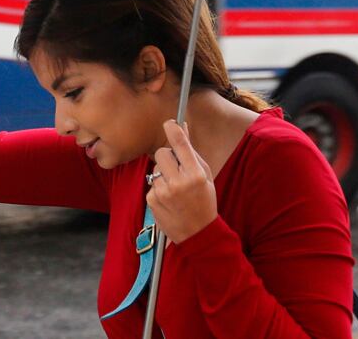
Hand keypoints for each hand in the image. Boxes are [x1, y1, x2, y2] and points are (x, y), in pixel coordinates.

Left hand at [147, 120, 216, 243]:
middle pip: (161, 153)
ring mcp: (163, 192)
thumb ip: (192, 152)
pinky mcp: (152, 200)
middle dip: (167, 156)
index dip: (173, 129)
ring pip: (155, 168)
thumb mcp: (205, 176)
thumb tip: (183, 128)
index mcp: (196, 174)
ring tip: (174, 188)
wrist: (197, 233)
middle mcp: (179, 182)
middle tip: (175, 167)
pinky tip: (168, 199)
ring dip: (163, 174)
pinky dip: (158, 188)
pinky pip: (152, 183)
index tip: (169, 123)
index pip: (180, 143)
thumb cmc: (204, 202)